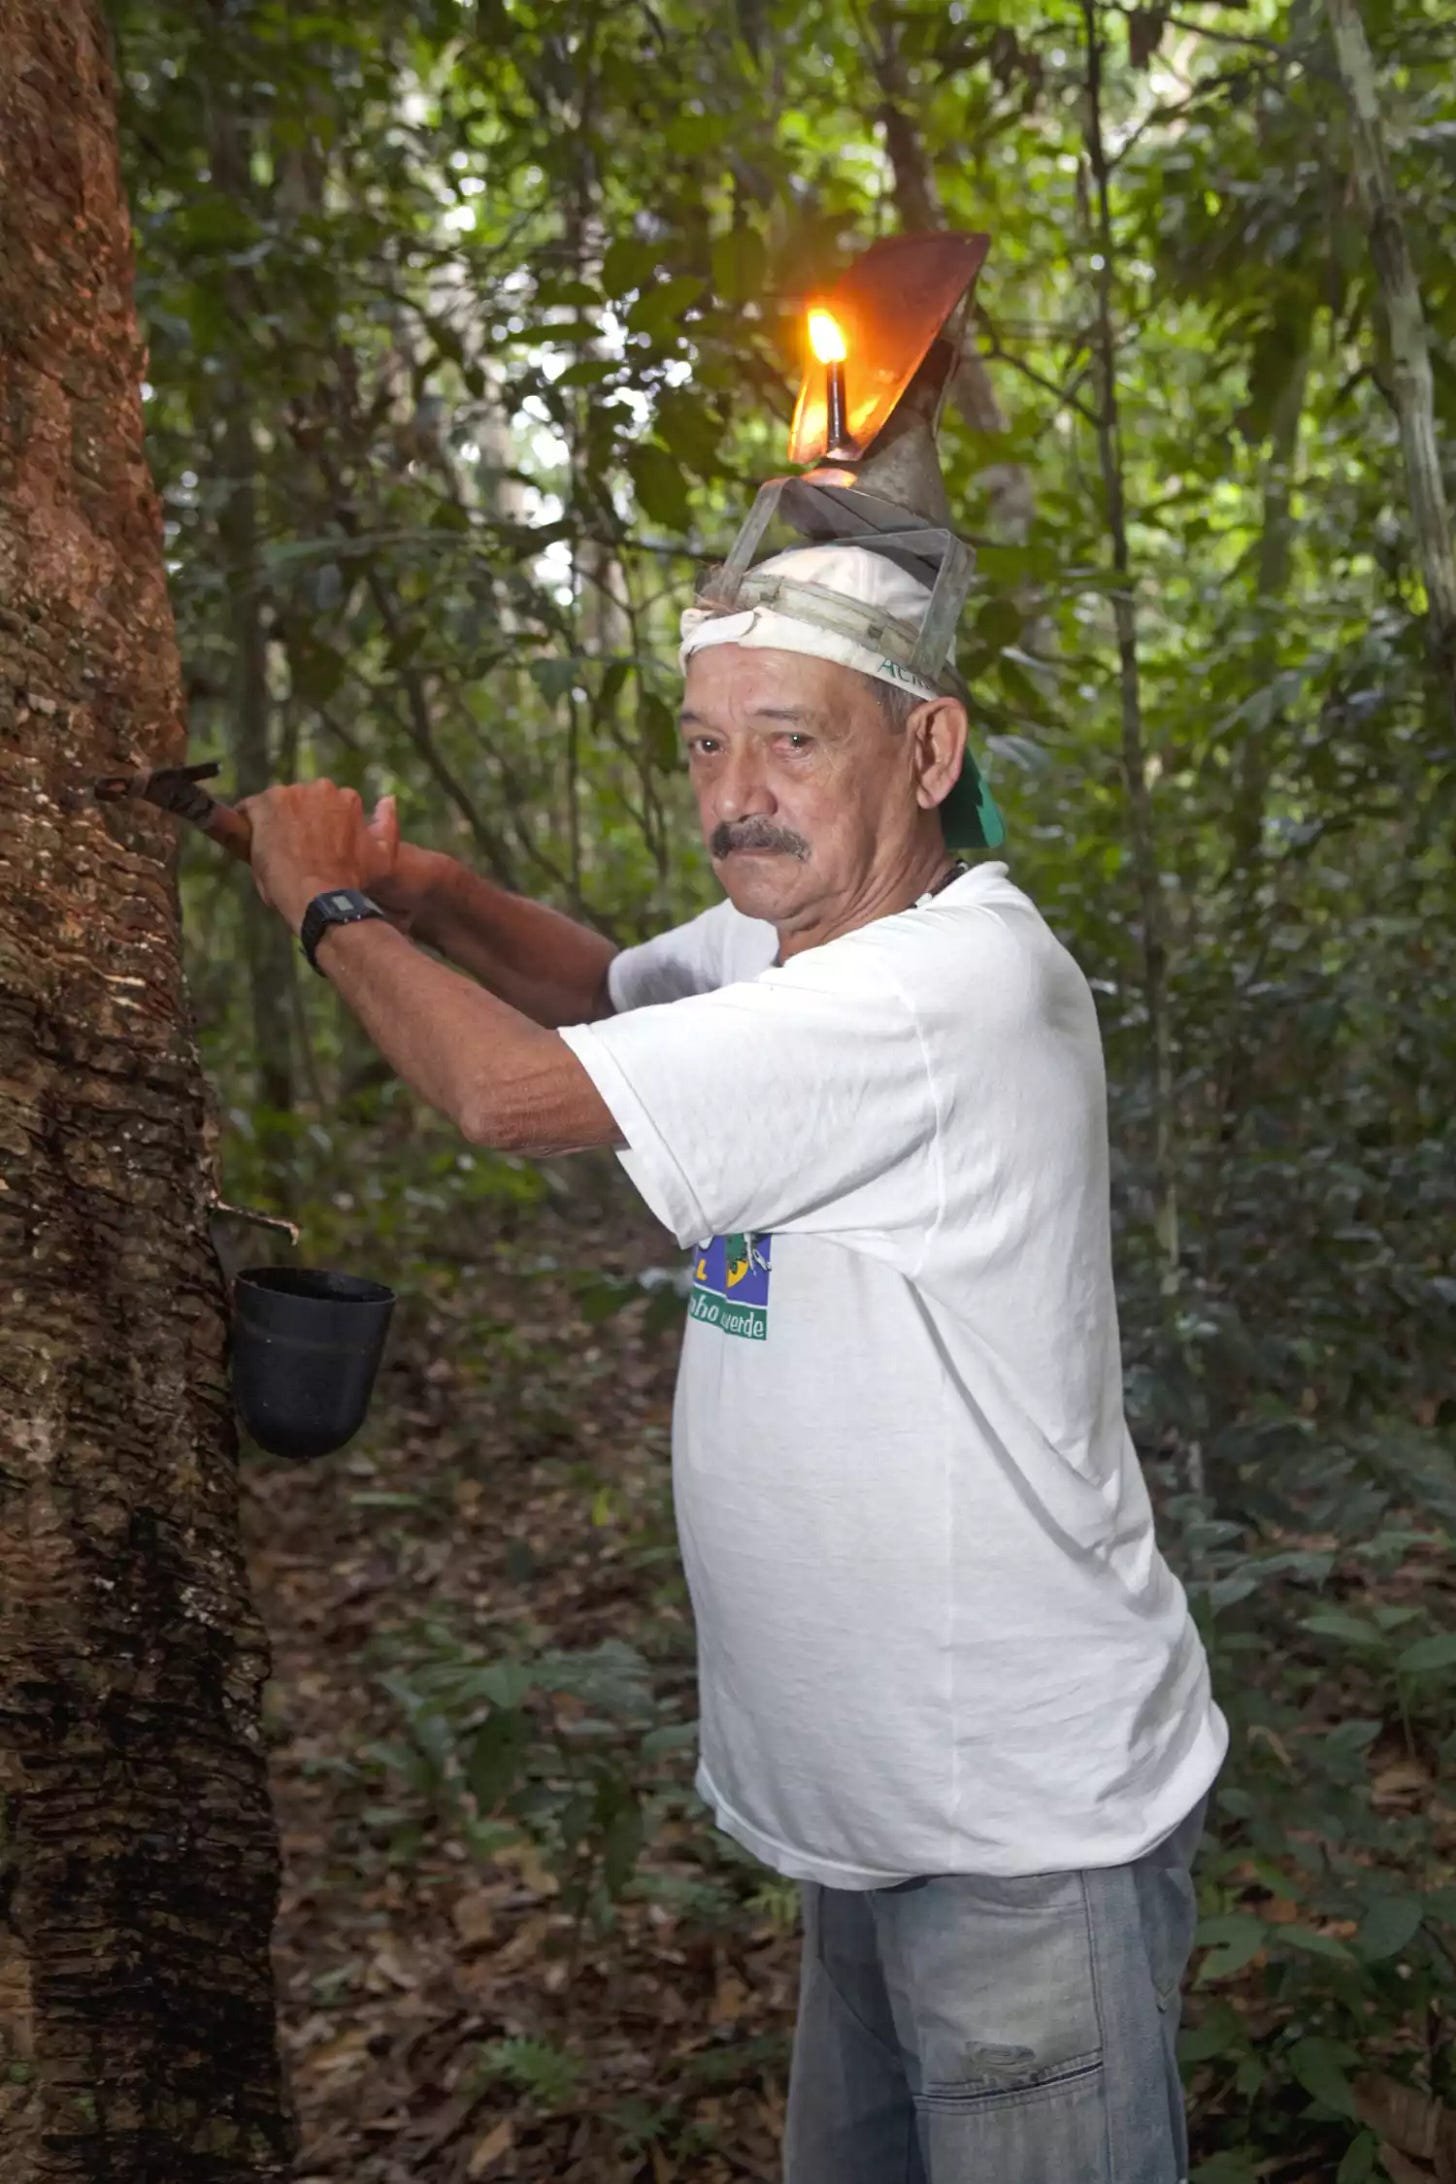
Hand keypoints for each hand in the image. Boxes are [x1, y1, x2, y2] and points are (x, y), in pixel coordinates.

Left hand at [239, 780, 402, 932]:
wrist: (322, 898)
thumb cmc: (353, 882)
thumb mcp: (382, 855)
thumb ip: (387, 825)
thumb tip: (388, 800)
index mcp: (347, 798)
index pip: (323, 804)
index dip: (314, 826)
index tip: (311, 846)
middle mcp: (320, 788)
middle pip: (298, 801)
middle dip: (293, 821)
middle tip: (291, 851)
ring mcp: (291, 795)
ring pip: (273, 805)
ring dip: (272, 823)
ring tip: (273, 853)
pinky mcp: (265, 806)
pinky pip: (247, 810)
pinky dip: (246, 825)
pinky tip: (251, 846)